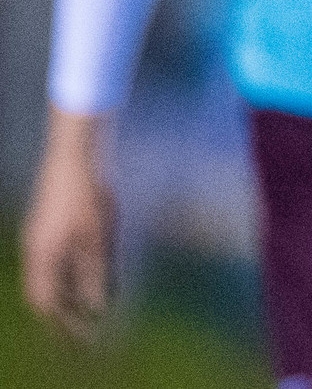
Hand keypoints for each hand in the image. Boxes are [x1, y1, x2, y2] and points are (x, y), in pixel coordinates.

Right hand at [21, 107, 115, 339]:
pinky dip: (66, 276)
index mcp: (42, 255)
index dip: (63, 324)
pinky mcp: (46, 223)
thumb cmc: (89, 193)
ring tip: (85, 309)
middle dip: (60, 315)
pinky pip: (51, 261)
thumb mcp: (99, 236)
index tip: (83, 339)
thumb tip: (98, 305)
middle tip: (83, 330)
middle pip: (41, 293)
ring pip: (45, 276)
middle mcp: (34, 249)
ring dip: (63, 295)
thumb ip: (97, 272)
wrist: (75, 152)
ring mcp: (38, 235)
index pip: (46, 302)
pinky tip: (86, 275)